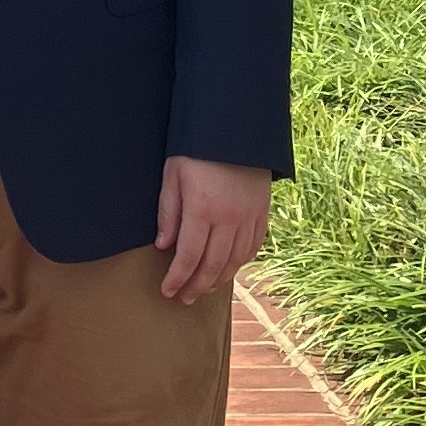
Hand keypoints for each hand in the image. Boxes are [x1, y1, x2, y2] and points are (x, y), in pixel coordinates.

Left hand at [154, 159, 271, 302]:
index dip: (177, 278)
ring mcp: (249, 217)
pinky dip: (241, 262)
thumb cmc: (196, 148)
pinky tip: (231, 268)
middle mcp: (229, 219)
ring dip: (219, 279)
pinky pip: (254, 246)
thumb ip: (168, 213)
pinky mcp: (262, 211)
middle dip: (197, 285)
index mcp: (202, 210)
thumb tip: (163, 246)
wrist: (235, 127)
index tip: (168, 291)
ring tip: (205, 289)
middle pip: (212, 264)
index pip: (188, 256)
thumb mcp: (173, 175)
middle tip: (185, 298)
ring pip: (236, 260)